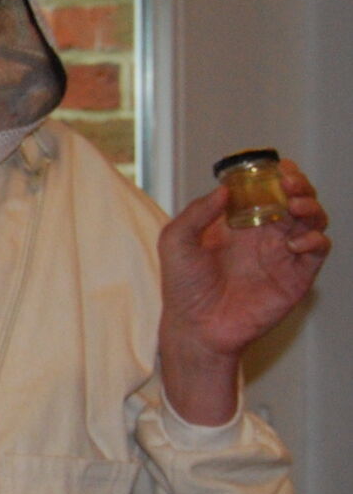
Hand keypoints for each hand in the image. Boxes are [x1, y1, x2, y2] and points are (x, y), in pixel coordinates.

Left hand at [156, 158, 330, 423]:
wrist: (196, 326)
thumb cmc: (183, 287)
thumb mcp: (176, 242)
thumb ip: (197, 212)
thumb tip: (224, 189)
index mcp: (240, 224)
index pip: (267, 191)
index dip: (275, 177)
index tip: (276, 167)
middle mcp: (265, 236)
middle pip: (295, 200)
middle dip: (299, 186)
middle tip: (290, 182)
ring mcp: (283, 255)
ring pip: (312, 220)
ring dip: (311, 207)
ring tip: (295, 206)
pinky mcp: (296, 276)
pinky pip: (318, 250)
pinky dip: (314, 240)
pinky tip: (293, 242)